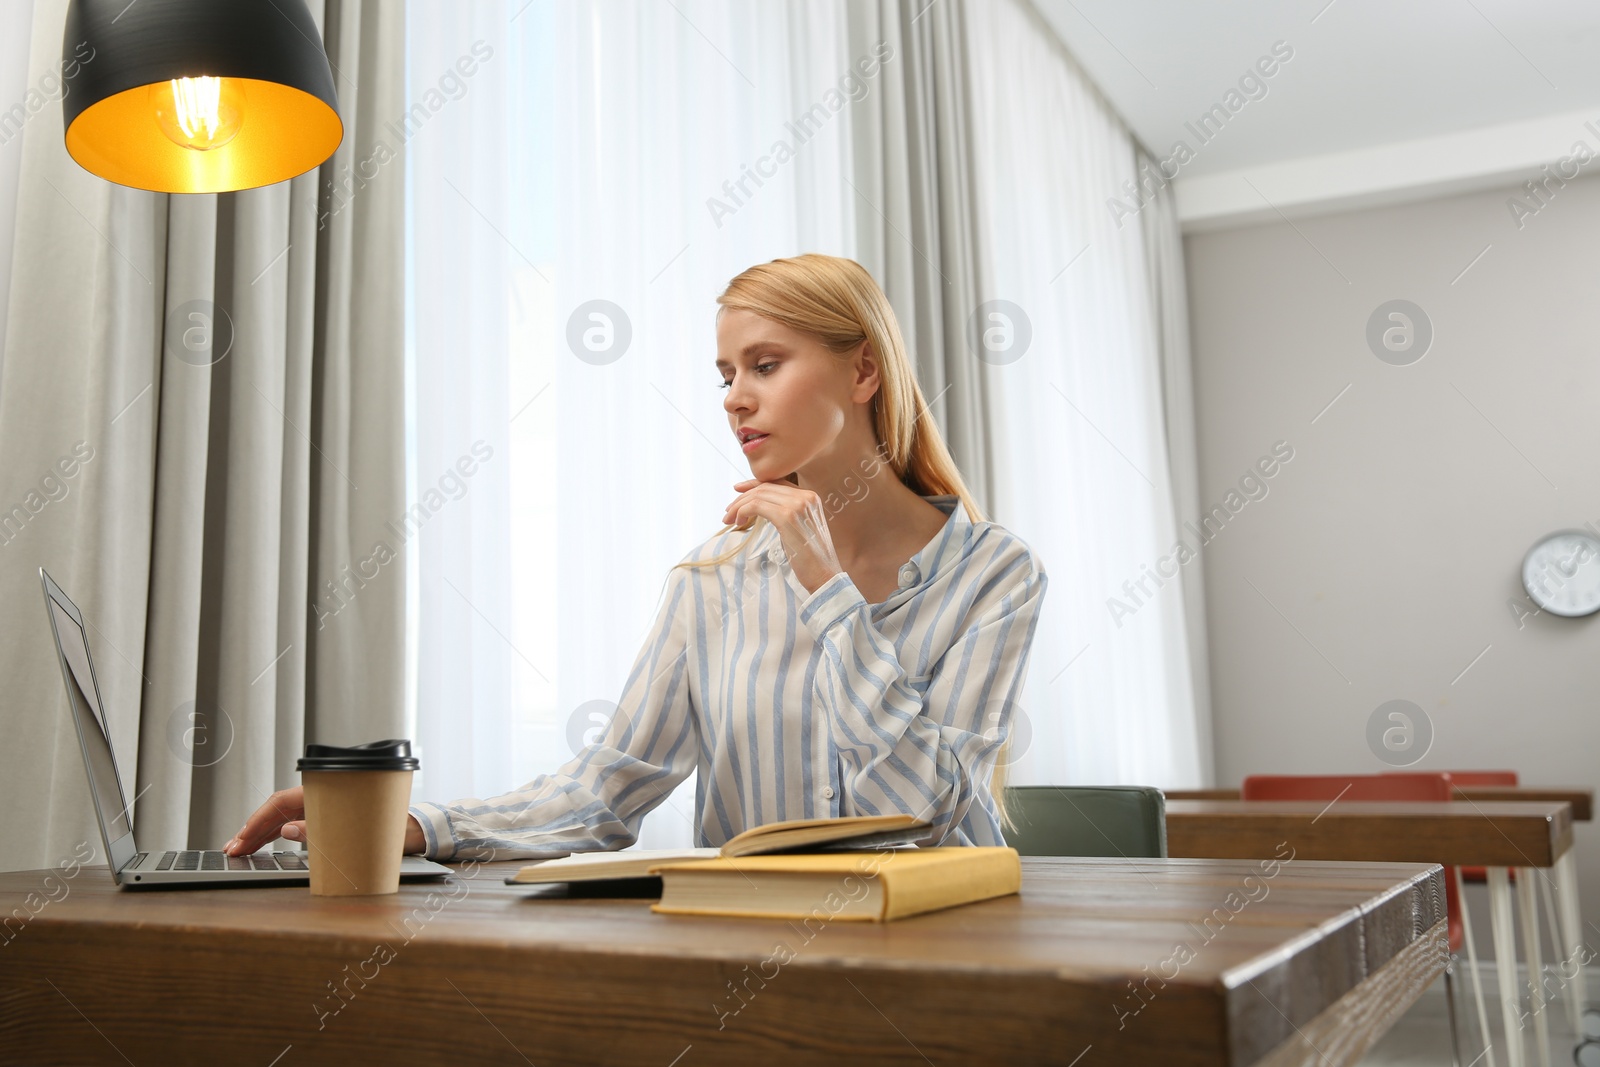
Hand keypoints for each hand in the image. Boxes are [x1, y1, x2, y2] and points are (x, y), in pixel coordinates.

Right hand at [224, 785, 427, 856]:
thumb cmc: (388, 828)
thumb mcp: (354, 833)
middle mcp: (321, 799)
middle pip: (276, 811)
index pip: (279, 804)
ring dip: (260, 833)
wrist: (412, 831)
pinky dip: (275, 835)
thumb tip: (285, 831)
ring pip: (282, 818)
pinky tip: (263, 845)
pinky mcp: (326, 819)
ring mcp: (322, 808)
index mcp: (324, 794)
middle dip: (252, 830)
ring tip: (240, 849)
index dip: (256, 822)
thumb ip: (315, 832)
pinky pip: (294, 824)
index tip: (240, 839)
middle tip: (232, 849)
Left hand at [723, 478, 842, 594]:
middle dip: (742, 497)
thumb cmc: (811, 558)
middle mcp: (805, 496)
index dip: (754, 484)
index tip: (738, 490)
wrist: (825, 575)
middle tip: (728, 512)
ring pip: (758, 495)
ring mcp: (797, 505)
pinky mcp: (787, 517)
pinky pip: (756, 506)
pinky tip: (739, 523)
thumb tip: (760, 508)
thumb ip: (787, 514)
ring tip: (729, 519)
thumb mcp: (801, 529)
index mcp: (810, 497)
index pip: (777, 483)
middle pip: (765, 487)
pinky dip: (743, 511)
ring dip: (739, 506)